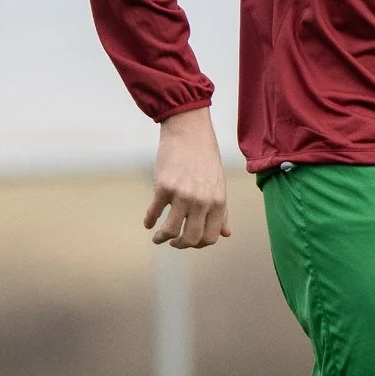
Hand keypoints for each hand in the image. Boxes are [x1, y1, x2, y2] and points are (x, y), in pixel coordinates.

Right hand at [145, 107, 230, 247]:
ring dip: (161, 238)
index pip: (211, 237)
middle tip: (173, 243)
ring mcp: (182, 195)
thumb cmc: (205, 157)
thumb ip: (221, 211)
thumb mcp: (219, 184)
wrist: (189, 130)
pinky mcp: (163, 186)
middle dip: (180, 245)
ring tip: (157, 238)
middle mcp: (202, 201)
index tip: (189, 241)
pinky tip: (148, 222)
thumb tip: (226, 234)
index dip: (199, 244)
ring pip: (170, 230)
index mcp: (218, 201)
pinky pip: (154, 212)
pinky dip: (149, 220)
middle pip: (191, 238)